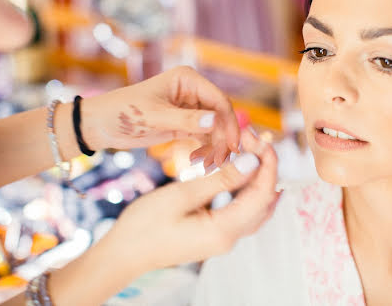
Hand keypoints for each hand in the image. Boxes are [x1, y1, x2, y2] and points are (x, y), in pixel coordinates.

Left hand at [81, 66, 239, 164]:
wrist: (100, 125)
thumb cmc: (122, 113)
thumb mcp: (154, 117)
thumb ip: (185, 120)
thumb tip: (216, 122)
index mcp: (187, 79)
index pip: (219, 100)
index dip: (229, 122)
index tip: (234, 145)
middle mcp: (192, 91)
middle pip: (220, 114)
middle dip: (225, 137)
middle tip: (224, 160)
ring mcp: (189, 108)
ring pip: (215, 127)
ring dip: (217, 146)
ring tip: (212, 164)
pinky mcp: (184, 123)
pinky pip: (204, 136)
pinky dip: (207, 149)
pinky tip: (202, 161)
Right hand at [105, 129, 279, 273]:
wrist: (124, 253)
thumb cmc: (145, 225)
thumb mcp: (182, 195)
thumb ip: (221, 179)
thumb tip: (253, 162)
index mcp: (224, 230)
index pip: (263, 194)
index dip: (268, 164)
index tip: (261, 139)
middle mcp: (229, 238)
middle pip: (263, 200)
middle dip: (263, 166)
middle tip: (251, 138)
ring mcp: (222, 238)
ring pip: (255, 206)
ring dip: (255, 176)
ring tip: (247, 149)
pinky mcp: (214, 234)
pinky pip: (241, 210)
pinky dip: (244, 188)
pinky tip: (238, 170)